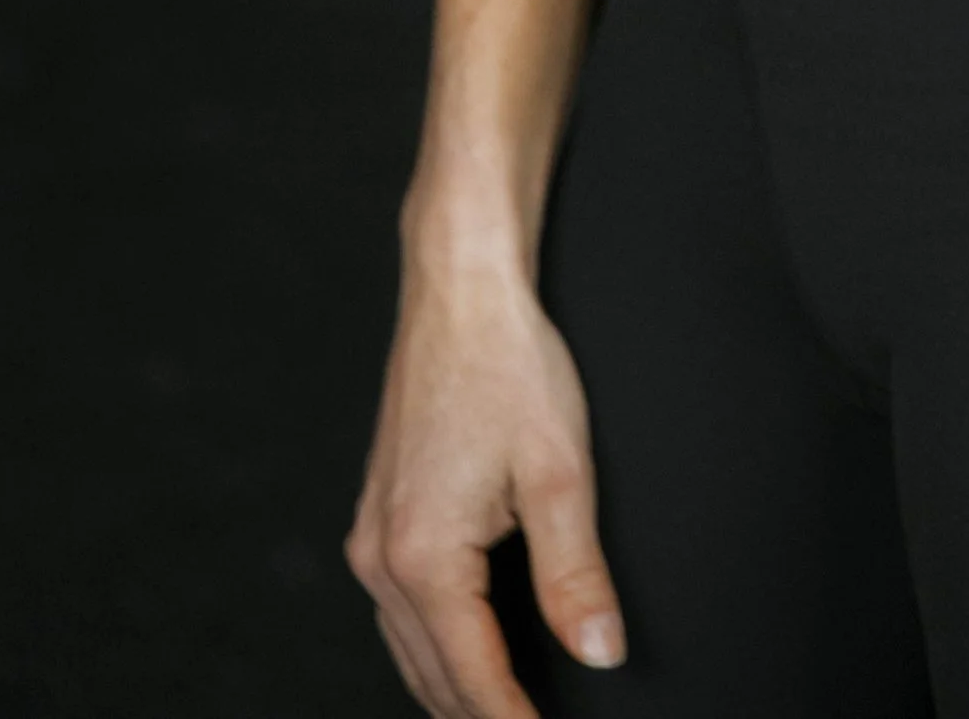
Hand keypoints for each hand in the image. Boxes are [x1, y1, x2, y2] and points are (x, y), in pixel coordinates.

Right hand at [347, 248, 624, 713]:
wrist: (459, 292)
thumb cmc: (506, 363)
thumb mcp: (559, 473)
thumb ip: (576, 575)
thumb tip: (599, 650)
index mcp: (423, 557)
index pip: (473, 679)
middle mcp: (381, 558)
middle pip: (434, 678)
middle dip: (483, 716)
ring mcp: (370, 539)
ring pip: (411, 651)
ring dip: (458, 690)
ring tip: (507, 711)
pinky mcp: (376, 518)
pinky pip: (402, 613)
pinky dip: (437, 648)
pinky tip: (470, 653)